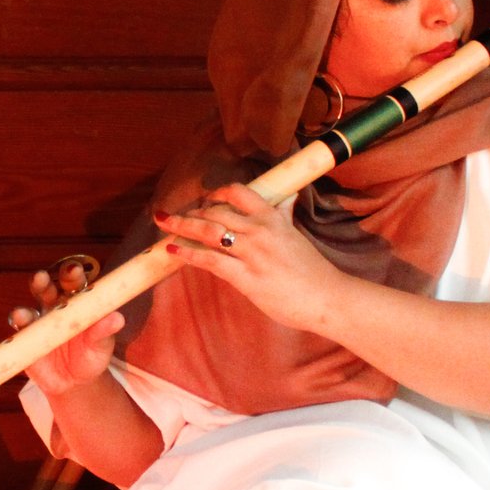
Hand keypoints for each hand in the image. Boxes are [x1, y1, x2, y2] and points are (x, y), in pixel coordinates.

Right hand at [7, 257, 122, 397]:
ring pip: (24, 315)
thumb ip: (105, 331)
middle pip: (44, 290)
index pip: (72, 282)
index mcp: (74, 302)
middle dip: (40, 283)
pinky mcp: (22, 345)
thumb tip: (117, 318)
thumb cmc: (91, 356)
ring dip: (20, 314)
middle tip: (40, 279)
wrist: (76, 382)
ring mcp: (34, 326)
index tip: (73, 271)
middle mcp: (51, 308)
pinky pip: (8, 344)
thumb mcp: (101, 346)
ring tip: (20, 317)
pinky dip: (0, 346)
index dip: (71, 274)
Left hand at [154, 183, 341, 332]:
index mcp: (273, 217)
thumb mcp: (296, 235)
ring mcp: (252, 253)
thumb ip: (286, 214)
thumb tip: (289, 197)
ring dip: (182, 226)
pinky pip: (210, 260)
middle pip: (216, 211)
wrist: (326, 297)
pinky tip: (173, 250)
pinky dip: (188, 253)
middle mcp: (260, 230)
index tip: (206, 199)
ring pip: (208, 231)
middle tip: (172, 215)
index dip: (218, 193)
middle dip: (190, 212)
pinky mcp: (246, 276)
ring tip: (163, 224)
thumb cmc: (312, 270)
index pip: (239, 192)